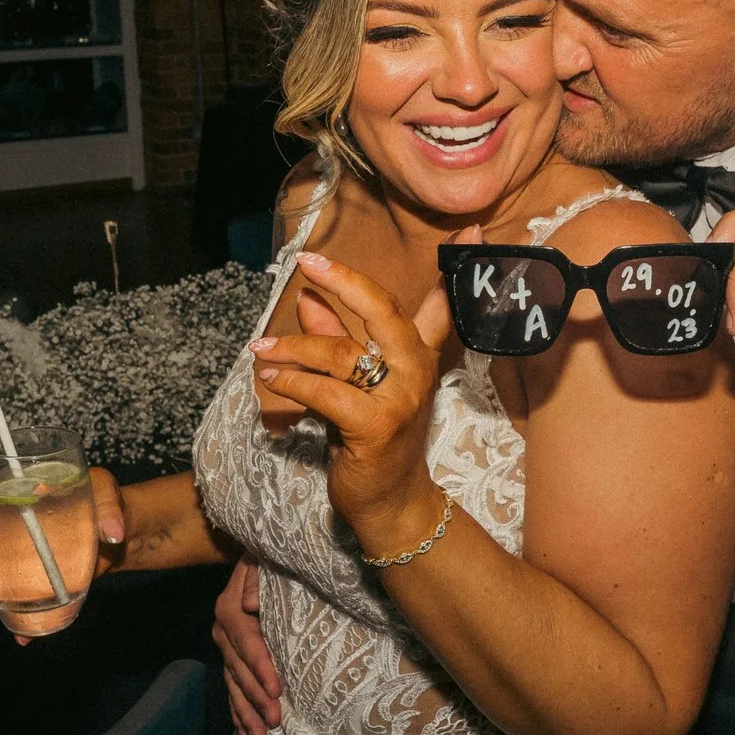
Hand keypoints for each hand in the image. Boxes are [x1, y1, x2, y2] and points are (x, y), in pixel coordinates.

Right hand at [0, 468, 126, 643]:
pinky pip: (22, 600)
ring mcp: (22, 558)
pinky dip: (20, 620)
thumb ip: (108, 507)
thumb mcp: (105, 493)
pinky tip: (22, 634)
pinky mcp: (37, 583)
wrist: (117, 535)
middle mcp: (11, 529)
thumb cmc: (103, 503)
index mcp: (20, 498)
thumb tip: (113, 532)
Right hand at [213, 557, 282, 734]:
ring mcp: (225, 646)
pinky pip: (232, 688)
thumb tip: (249, 605)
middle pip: (239, 669)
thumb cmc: (270, 560)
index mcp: (229, 608)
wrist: (260, 558)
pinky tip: (244, 732)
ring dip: (246, 713)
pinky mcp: (231, 657)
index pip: (247, 642)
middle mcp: (222, 630)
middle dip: (256, 698)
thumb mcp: (264, 560)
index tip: (277, 689)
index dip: (260, 666)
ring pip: (234, 685)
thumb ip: (257, 579)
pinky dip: (238, 711)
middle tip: (274, 722)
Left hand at [249, 243, 460, 556]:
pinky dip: (295, 383)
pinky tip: (273, 380)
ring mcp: (400, 399)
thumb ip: (336, 341)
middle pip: (383, 311)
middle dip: (345, 283)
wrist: (391, 505)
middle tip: (309, 264)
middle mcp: (417, 372)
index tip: (472, 228)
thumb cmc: (372, 443)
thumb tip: (309, 300)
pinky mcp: (376, 427)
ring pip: (342, 354)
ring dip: (294, 348)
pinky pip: (328, 392)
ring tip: (261, 351)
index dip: (457, 268)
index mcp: (420, 357)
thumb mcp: (356, 386)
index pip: (441, 305)